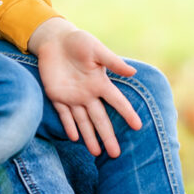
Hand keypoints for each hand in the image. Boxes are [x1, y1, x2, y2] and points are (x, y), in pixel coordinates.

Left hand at [29, 17, 141, 157]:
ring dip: (89, 136)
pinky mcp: (57, 95)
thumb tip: (133, 72)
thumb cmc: (78, 42)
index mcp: (100, 83)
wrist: (54, 39)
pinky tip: (75, 138)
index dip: (127, 113)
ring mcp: (72, 96)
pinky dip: (69, 126)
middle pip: (100, 118)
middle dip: (107, 136)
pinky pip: (64, 114)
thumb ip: (112, 61)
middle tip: (116, 154)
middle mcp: (88, 94)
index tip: (138, 127)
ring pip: (83, 121)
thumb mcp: (96, 49)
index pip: (117, 102)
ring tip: (96, 153)